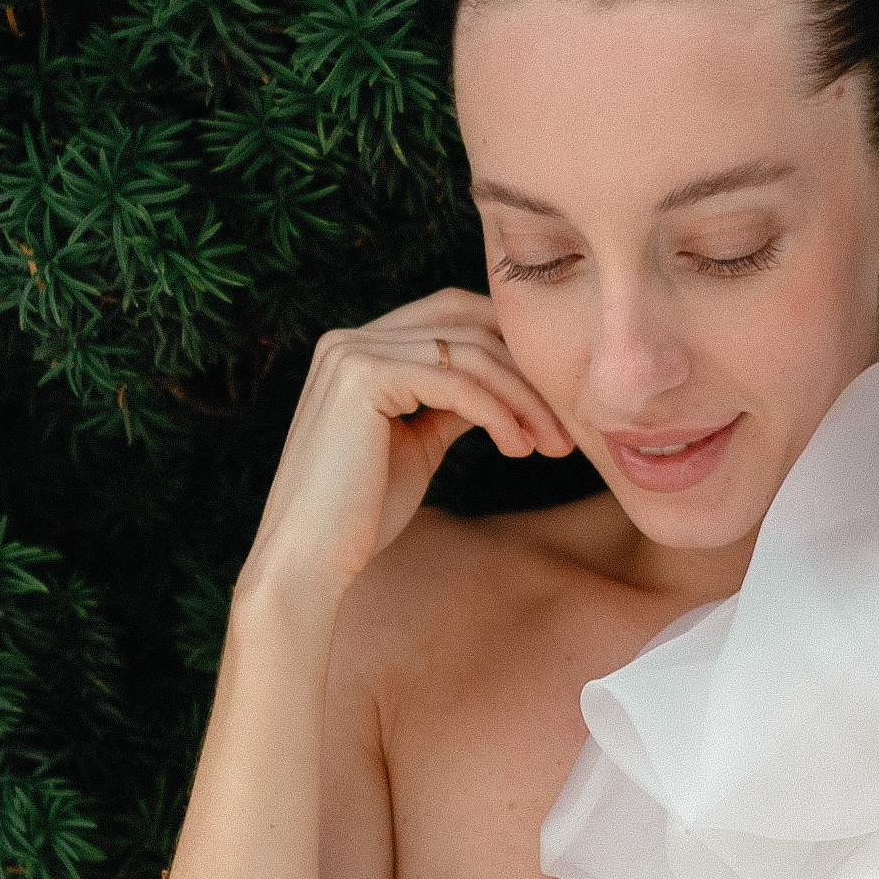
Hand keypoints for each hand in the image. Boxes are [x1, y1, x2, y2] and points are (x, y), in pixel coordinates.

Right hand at [237, 285, 575, 606]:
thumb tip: (507, 382)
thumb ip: (453, 402)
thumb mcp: (418, 443)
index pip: (454, 317)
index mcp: (359, 347)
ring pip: (470, 354)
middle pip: (468, 326)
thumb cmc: (361, 515)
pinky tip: (520, 447)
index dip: (510, 350)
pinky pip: (457, 382)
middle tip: (568, 429)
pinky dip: (499, 413)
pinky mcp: (362, 376)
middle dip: (527, 374)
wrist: (310, 561)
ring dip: (524, 400)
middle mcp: (350, 338)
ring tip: (551, 445)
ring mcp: (352, 351)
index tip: (553, 403)